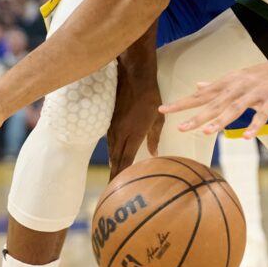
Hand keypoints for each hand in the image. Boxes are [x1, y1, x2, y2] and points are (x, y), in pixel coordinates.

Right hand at [107, 32, 162, 176]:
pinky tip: (113, 156)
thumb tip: (155, 154)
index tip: (118, 189)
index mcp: (133, 134)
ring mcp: (112, 126)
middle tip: (112, 190)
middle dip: (114, 175)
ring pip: (111, 150)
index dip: (121, 176)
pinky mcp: (109, 120)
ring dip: (113, 164)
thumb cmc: (150, 96)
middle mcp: (120, 133)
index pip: (125, 160)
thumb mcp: (157, 119)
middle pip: (115, 159)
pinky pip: (109, 140)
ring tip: (114, 177)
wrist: (133, 76)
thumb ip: (154, 138)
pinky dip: (111, 151)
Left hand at [160, 52, 267, 137]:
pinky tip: (248, 137)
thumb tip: (198, 85)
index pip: (202, 94)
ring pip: (236, 107)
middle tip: (178, 127)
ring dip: (221, 119)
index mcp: (230, 82)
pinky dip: (255, 125)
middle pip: (215, 102)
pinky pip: (263, 114)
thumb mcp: (241, 76)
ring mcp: (257, 92)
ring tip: (207, 132)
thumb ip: (219, 84)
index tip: (163, 110)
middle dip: (197, 115)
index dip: (183, 102)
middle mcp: (240, 85)